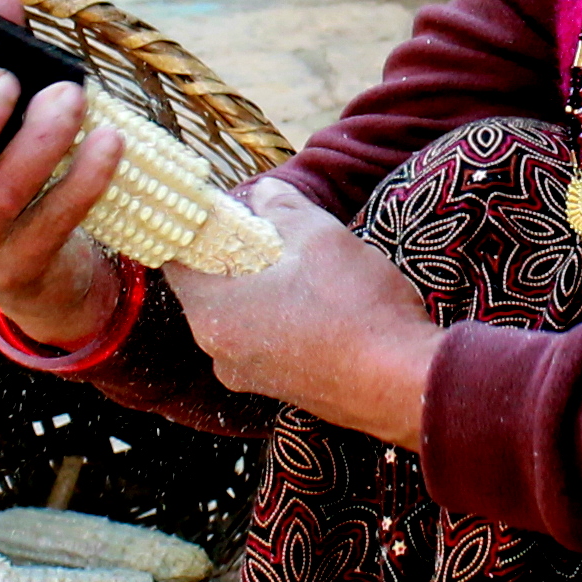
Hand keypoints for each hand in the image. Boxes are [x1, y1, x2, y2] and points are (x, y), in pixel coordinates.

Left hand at [164, 183, 439, 449]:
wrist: (406, 384)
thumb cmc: (357, 309)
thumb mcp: (320, 237)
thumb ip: (282, 207)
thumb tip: (263, 191)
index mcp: (215, 314)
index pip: (176, 264)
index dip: (192, 232)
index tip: (214, 211)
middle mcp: (220, 353)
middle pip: (207, 292)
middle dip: (229, 258)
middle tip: (262, 228)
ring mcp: (250, 377)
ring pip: (237, 319)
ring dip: (256, 289)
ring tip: (296, 263)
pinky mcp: (281, 391)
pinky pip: (262, 344)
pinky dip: (275, 319)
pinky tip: (313, 301)